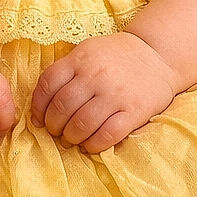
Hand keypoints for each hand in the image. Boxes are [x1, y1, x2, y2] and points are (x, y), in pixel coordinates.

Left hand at [30, 32, 178, 153]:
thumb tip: (41, 105)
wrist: (157, 54)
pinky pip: (107, 135)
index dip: (38, 106)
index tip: (39, 119)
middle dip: (54, 126)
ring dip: (71, 137)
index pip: (49, 84)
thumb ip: (67, 71)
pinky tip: (90, 144)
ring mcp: (115, 94)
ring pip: (82, 124)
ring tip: (72, 139)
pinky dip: (93, 144)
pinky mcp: (134, 111)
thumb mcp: (88, 51)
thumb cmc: (116, 56)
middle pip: (63, 107)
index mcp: (81, 58)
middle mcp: (96, 75)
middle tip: (56, 132)